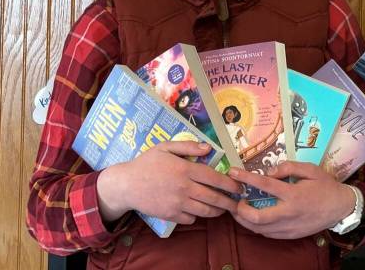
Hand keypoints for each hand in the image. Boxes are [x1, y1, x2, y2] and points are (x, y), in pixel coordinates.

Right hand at [96, 140, 242, 223]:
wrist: (126, 185)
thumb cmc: (147, 163)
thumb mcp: (165, 147)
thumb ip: (188, 146)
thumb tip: (209, 148)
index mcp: (185, 169)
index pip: (215, 178)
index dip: (230, 184)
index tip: (239, 187)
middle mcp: (184, 188)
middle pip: (214, 198)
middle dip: (229, 202)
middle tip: (237, 203)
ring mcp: (177, 203)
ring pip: (204, 211)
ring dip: (217, 211)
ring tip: (223, 209)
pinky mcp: (170, 215)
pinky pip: (190, 219)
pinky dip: (197, 216)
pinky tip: (199, 211)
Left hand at [229, 161, 356, 238]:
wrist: (341, 208)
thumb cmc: (325, 186)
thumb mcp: (310, 169)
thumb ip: (288, 167)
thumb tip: (268, 172)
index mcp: (294, 194)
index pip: (265, 185)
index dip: (246, 178)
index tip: (232, 172)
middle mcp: (289, 213)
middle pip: (256, 218)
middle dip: (240, 210)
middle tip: (236, 200)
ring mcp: (289, 227)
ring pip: (259, 229)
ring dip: (245, 220)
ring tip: (240, 209)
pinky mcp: (290, 236)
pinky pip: (268, 234)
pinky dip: (257, 227)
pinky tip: (254, 218)